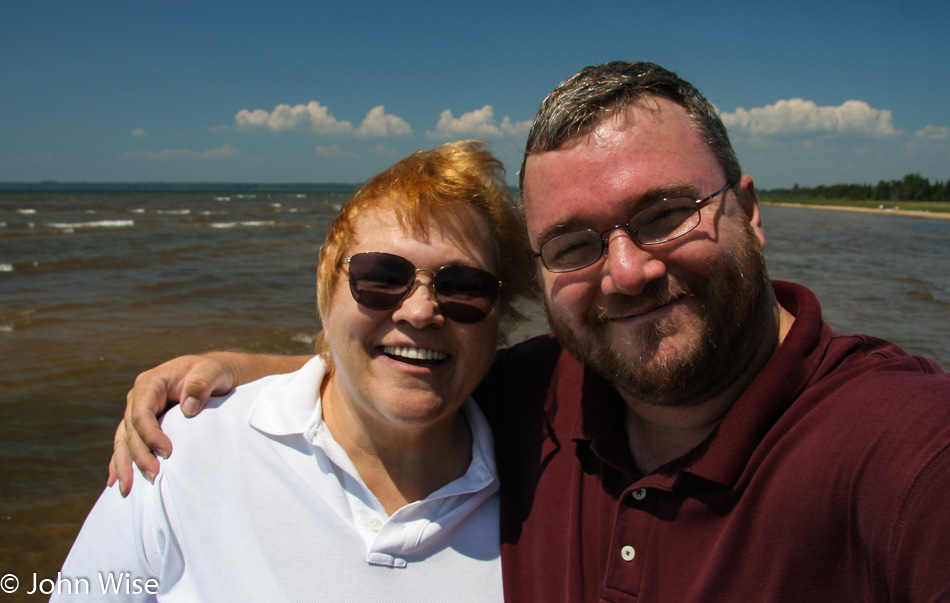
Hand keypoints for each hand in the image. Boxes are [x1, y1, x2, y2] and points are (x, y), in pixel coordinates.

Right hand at [107, 354, 237, 496]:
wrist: (214, 375)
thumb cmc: (213, 372)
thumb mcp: (212, 372)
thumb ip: (200, 384)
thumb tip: (188, 407)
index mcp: (150, 383)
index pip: (141, 413)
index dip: (150, 435)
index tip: (167, 453)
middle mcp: (138, 398)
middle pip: (130, 431)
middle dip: (138, 456)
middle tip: (153, 477)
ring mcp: (137, 412)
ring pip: (124, 441)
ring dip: (125, 465)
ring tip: (127, 490)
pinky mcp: (142, 426)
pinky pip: (127, 445)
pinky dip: (121, 462)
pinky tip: (116, 481)